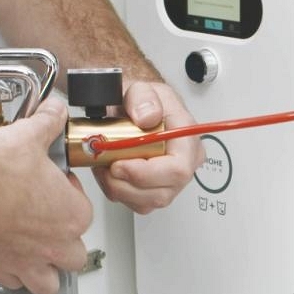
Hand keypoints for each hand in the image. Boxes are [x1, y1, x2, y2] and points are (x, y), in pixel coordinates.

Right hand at [0, 99, 91, 293]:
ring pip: (50, 281)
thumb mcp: (29, 135)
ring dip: (47, 270)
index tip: (55, 187)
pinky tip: (6, 254)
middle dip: (65, 240)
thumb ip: (49, 122)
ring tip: (36, 250)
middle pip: (74, 254)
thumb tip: (55, 112)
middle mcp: (53, 245)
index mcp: (71, 216)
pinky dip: (13, 273)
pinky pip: (14, 282)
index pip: (85, 212)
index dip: (69, 197)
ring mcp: (26, 261)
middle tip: (48, 220)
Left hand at [92, 81, 200, 213]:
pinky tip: (111, 173)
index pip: (177, 170)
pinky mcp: (155, 191)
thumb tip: (146, 117)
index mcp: (187, 140)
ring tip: (105, 166)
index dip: (145, 173)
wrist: (136, 109)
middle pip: (160, 192)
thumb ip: (143, 98)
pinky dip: (118, 192)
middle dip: (125, 184)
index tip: (119, 164)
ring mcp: (171, 182)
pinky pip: (137, 204)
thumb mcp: (142, 89)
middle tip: (105, 165)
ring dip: (118, 188)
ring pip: (146, 202)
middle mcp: (184, 165)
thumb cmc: (144, 102)